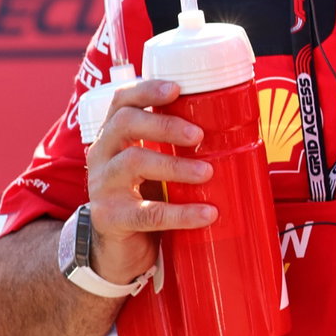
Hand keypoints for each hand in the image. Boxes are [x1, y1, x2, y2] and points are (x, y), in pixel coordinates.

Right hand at [84, 80, 215, 285]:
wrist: (119, 247)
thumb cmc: (144, 195)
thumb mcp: (155, 164)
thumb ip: (176, 145)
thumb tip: (233, 126)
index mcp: (115, 136)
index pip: (121, 101)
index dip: (146, 90)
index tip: (177, 89)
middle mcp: (103, 155)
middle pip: (125, 124)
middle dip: (165, 125)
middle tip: (198, 135)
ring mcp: (102, 186)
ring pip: (134, 163)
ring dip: (175, 165)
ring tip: (207, 172)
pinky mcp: (110, 218)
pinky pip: (147, 213)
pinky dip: (181, 213)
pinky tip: (206, 214)